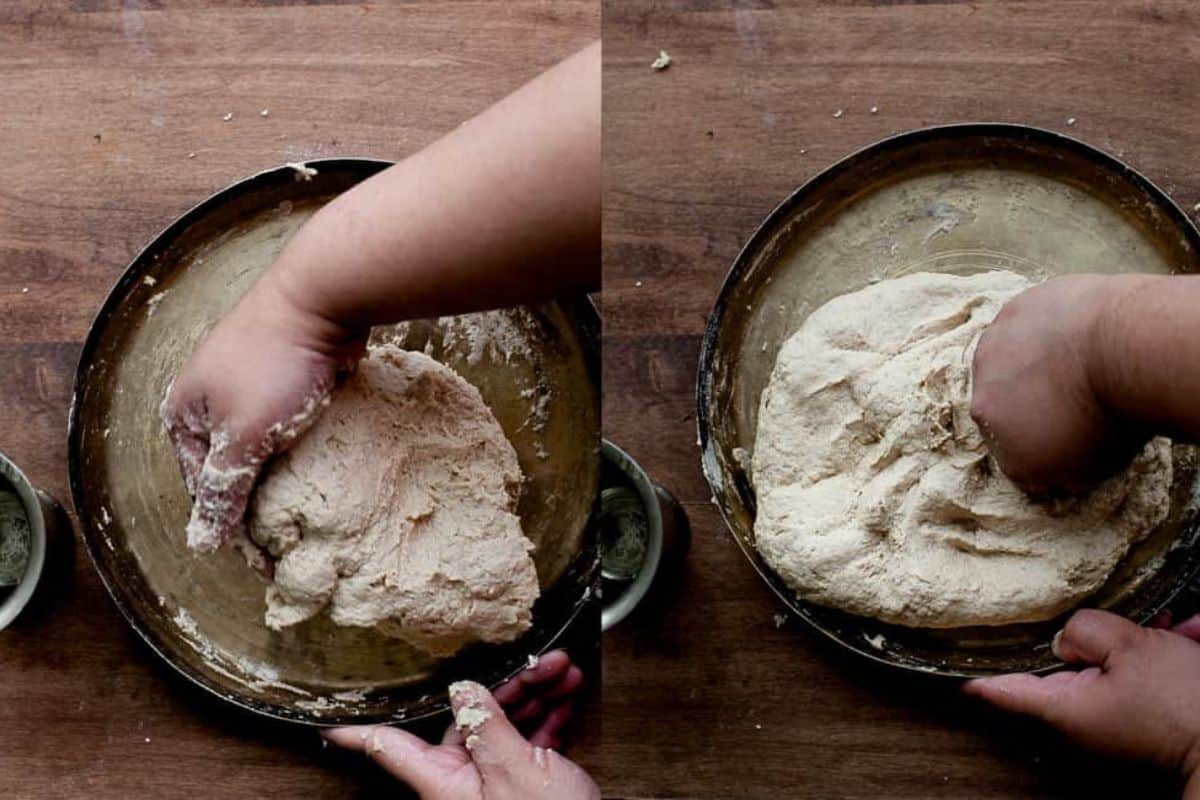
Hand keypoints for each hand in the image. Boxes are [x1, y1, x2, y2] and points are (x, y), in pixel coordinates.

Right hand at [161, 271, 363, 554]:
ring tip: (313, 512)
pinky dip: (306, 450)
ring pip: (267, 450)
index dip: (235, 530)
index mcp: (185, 416)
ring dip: (286, 479)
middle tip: (293, 543)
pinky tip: (328, 471)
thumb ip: (224, 491)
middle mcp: (211, 402)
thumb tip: (203, 543)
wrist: (324, 297)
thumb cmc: (274, 364)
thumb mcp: (243, 437)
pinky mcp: (289, 378)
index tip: (270, 564)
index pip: (205, 492)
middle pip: (234, 471)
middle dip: (260, 505)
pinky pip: (293, 427)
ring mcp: (251, 387)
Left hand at [324, 650, 597, 798]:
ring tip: (562, 670)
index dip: (355, 729)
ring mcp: (492, 784)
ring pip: (501, 725)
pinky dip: (546, 718)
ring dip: (534, 694)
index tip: (326, 716)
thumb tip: (463, 687)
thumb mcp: (514, 768)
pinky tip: (564, 698)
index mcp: (443, 780)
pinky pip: (526, 742)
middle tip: (537, 660)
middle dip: (505, 684)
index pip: (386, 745)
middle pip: (464, 719)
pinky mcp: (522, 786)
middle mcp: (461, 781)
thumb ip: (486, 724)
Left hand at [964, 609, 1199, 794]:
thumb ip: (1086, 630)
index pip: (1000, 690)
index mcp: (1063, 708)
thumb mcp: (1130, 648)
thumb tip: (1064, 637)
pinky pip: (1136, 680)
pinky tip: (1181, 632)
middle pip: (1054, 670)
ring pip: (1103, 668)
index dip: (974, 670)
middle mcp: (1079, 722)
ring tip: (1154, 622)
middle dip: (1074, 638)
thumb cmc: (1182, 703)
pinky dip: (1153, 653)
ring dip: (1125, 642)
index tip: (948, 657)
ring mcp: (1109, 724)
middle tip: (1081, 612)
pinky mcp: (1140, 721)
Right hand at [970, 274, 1147, 492]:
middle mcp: (981, 392)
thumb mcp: (1082, 471)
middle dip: (1027, 401)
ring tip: (1075, 361)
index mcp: (995, 438)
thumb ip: (1050, 472)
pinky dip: (1048, 326)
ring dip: (1031, 362)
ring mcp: (995, 348)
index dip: (1035, 442)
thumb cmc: (1108, 417)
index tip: (1065, 436)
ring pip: (1008, 359)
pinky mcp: (1017, 308)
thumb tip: (1043, 472)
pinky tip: (1080, 331)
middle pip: (1000, 401)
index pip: (1005, 447)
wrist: (1121, 352)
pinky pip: (1028, 321)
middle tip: (1071, 398)